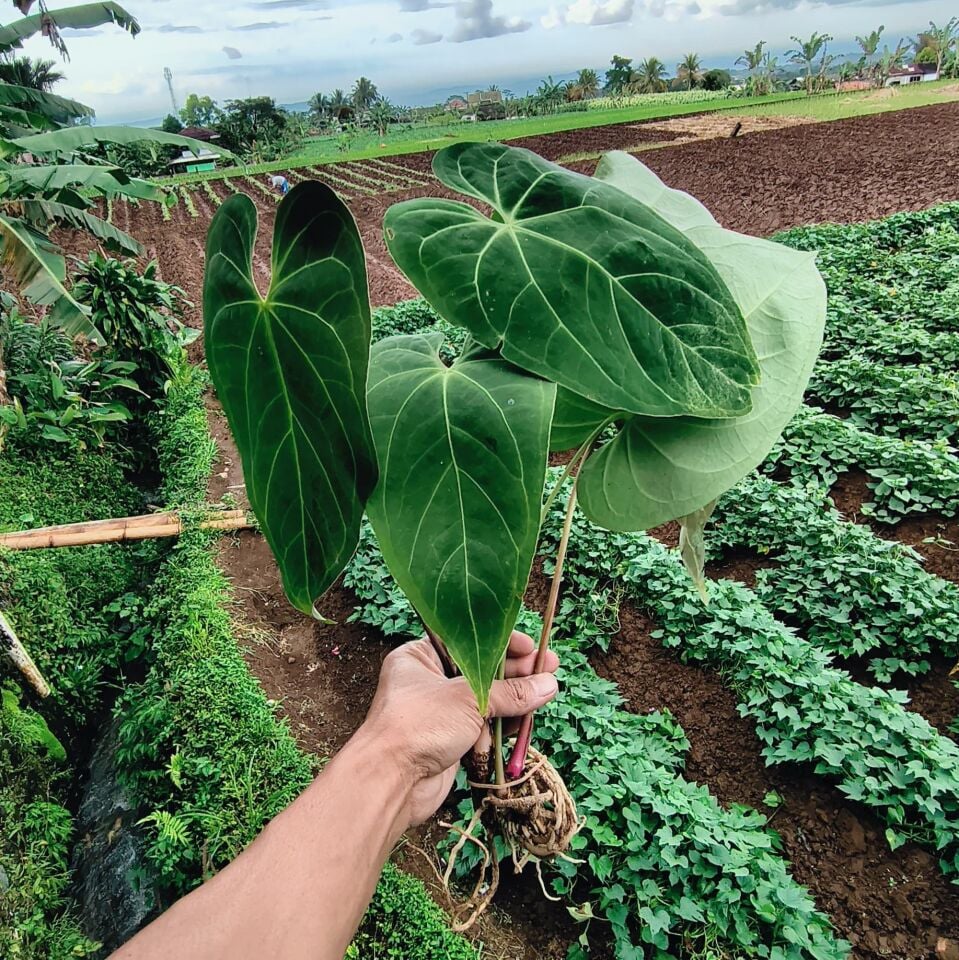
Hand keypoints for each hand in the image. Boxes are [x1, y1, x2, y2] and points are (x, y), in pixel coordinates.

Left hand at [362, 632, 559, 826]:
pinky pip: (483, 725)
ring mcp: (440, 711)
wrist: (391, 781)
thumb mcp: (469, 699)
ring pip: (485, 700)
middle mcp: (430, 680)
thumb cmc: (419, 724)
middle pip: (481, 670)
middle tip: (549, 666)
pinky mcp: (450, 739)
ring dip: (514, 699)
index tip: (530, 646)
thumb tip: (548, 684)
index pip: (468, 641)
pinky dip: (503, 724)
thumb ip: (511, 692)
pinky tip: (527, 719)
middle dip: (515, 671)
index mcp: (421, 656)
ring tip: (546, 691)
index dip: (501, 642)